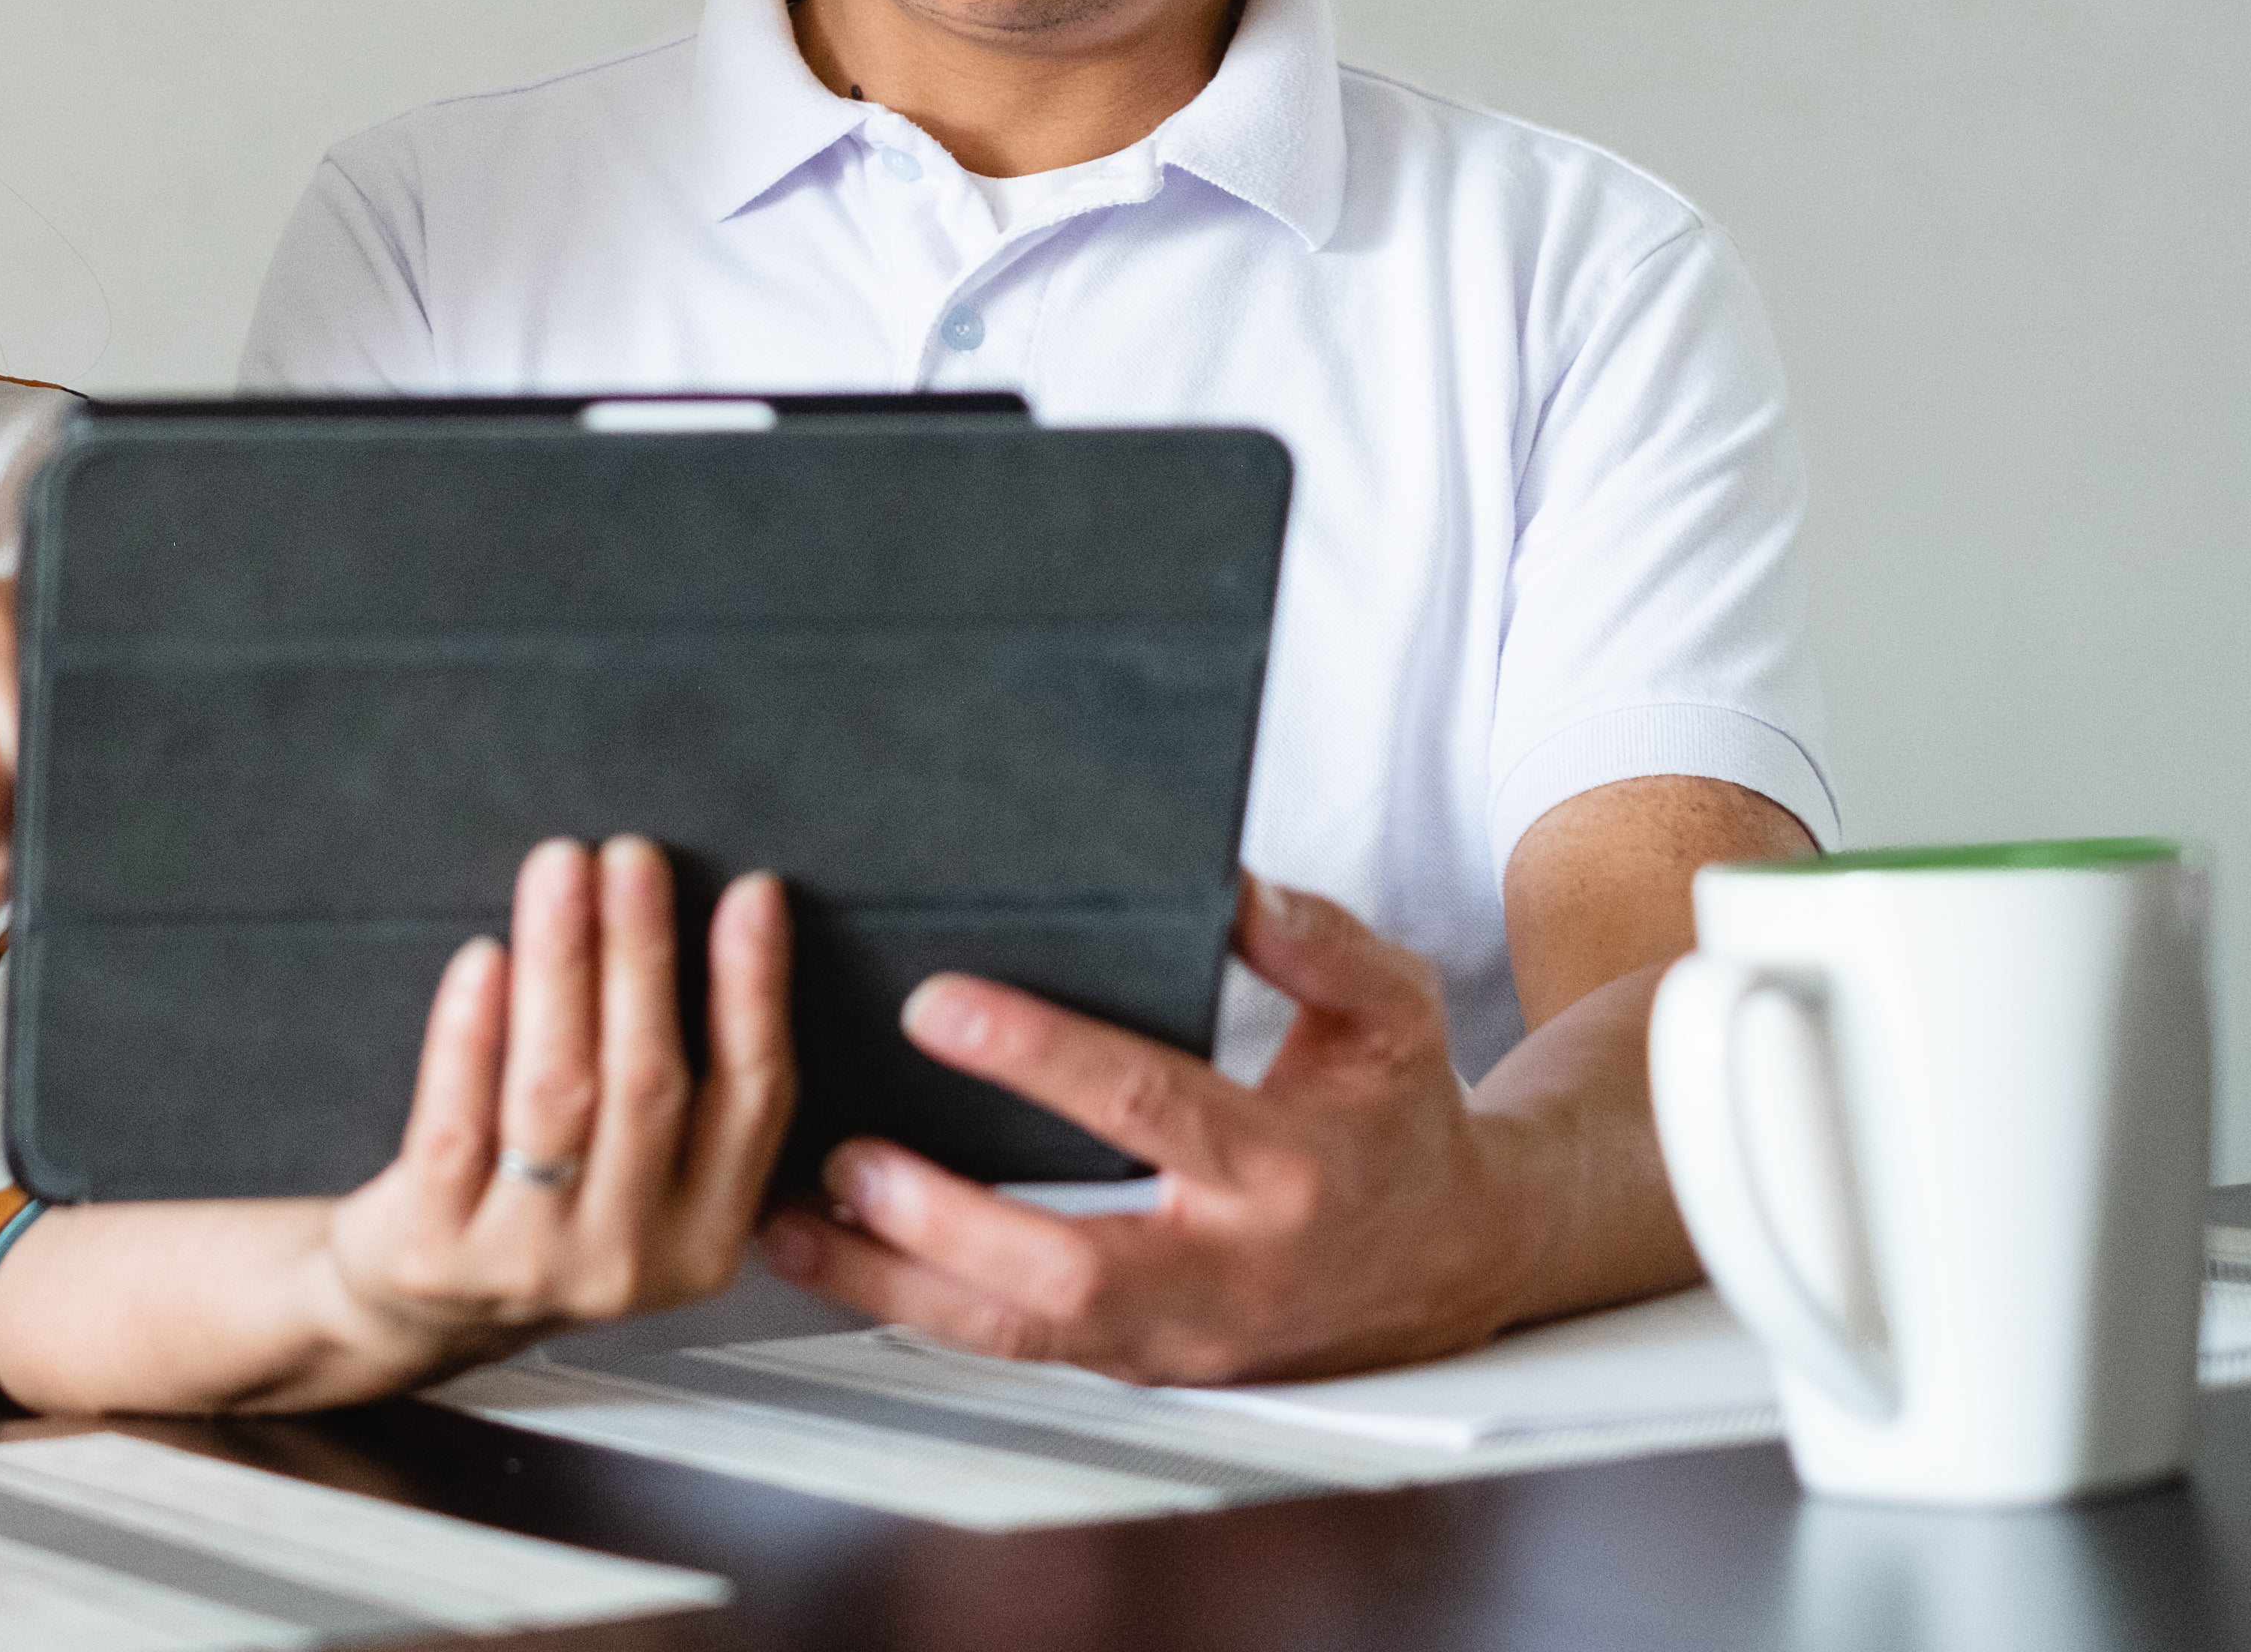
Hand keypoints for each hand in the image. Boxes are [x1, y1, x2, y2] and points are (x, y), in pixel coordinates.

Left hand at [302, 838, 793, 1385]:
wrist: (413, 1308)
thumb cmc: (537, 1207)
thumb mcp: (641, 1179)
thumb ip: (684, 1091)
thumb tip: (727, 924)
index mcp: (704, 1237)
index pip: (751, 1099)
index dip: (756, 991)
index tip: (751, 898)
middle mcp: (628, 1259)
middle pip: (649, 1082)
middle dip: (643, 955)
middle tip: (633, 859)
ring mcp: (528, 1262)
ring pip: (557, 1093)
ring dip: (562, 966)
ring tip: (561, 873)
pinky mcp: (434, 1250)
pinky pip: (456, 1125)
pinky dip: (469, 1035)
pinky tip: (482, 959)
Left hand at [760, 874, 1541, 1383]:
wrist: (1457, 1262)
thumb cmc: (1402, 1119)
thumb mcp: (1391, 1009)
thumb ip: (1314, 941)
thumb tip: (1225, 883)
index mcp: (1289, 1170)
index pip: (1152, 1111)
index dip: (1042, 1058)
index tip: (939, 1005)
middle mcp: (1229, 1274)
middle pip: (1071, 1271)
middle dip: (947, 1219)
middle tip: (846, 1153)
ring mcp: (1177, 1341)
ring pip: (1021, 1336)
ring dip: (897, 1282)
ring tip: (792, 1217)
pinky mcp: (1136, 1366)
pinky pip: (1013, 1347)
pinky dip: (913, 1306)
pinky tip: (832, 1256)